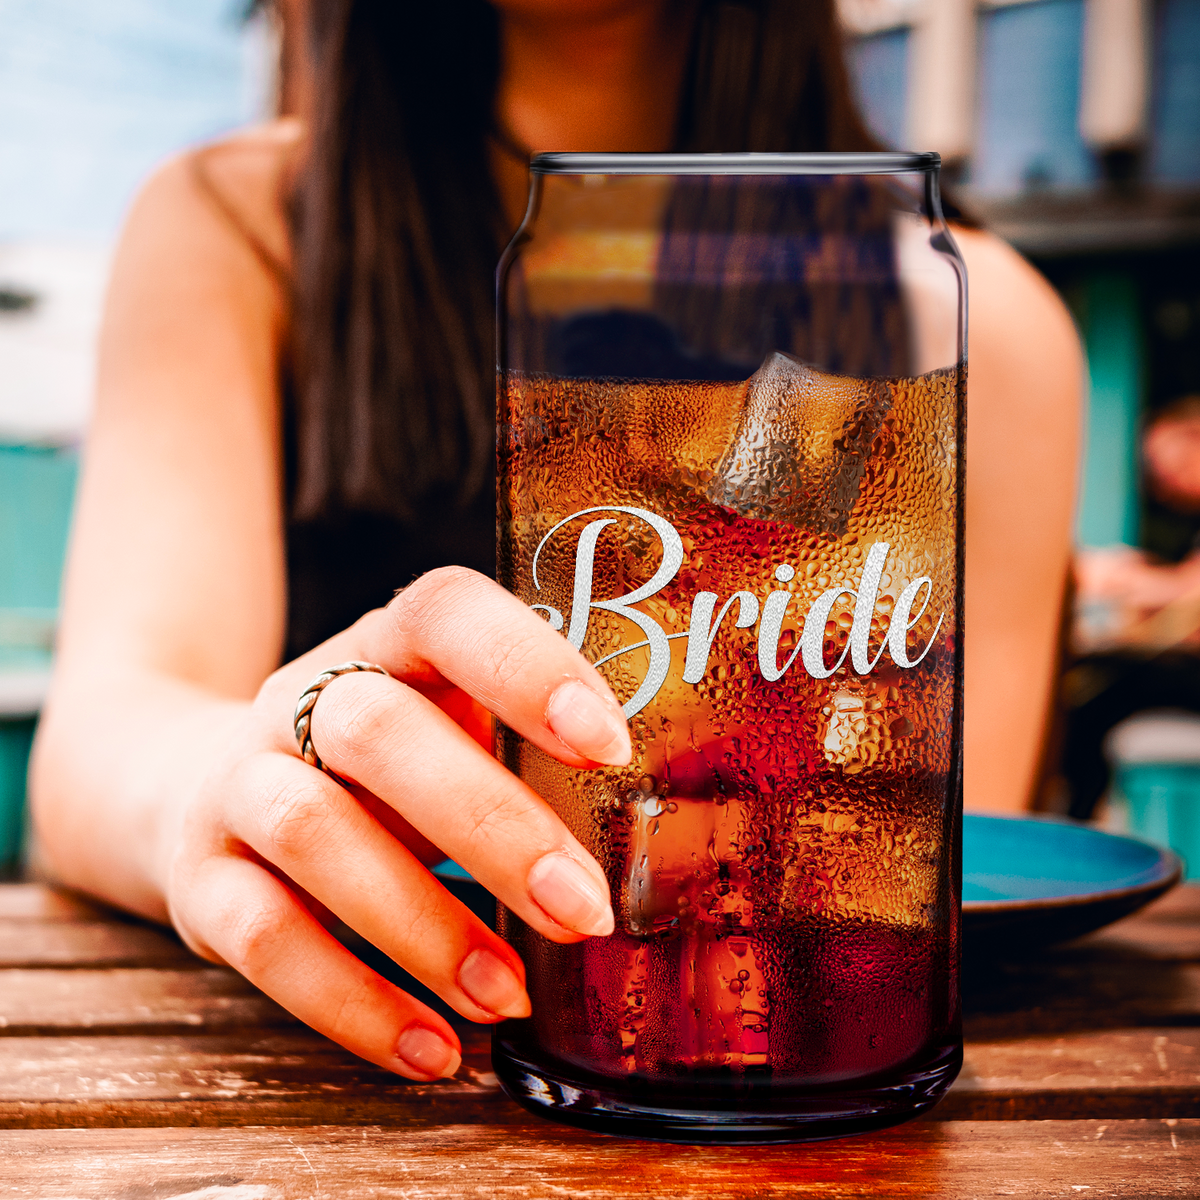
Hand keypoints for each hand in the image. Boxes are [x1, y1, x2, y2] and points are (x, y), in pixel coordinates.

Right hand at [163, 567, 630, 1079]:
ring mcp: (239, 782)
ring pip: (315, 832)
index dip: (526, 667)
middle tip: (582, 912)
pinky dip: (353, 1004)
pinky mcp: (199, 878)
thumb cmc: (378, 767)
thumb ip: (525, 759)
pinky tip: (433, 1048)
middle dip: (493, 827)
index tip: (609, 746)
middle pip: (379, 732)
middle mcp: (300, 699)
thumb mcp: (444, 730)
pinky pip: (263, 938)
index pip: (447, 614)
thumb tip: (652, 845)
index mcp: (387, 646)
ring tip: (506, 995)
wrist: (199, 787)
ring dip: (423, 926)